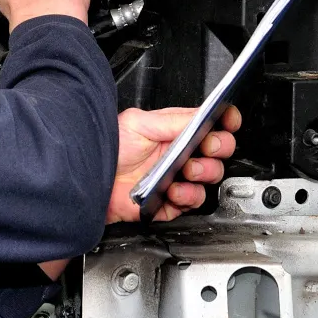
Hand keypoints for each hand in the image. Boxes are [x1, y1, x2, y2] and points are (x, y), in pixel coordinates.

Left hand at [106, 105, 241, 223]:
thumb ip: (172, 120)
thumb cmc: (107, 149)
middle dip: (219, 148)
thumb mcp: (138, 124)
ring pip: (209, 177)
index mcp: (174, 131)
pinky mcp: (170, 202)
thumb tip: (202, 115)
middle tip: (207, 148)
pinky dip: (188, 196)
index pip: (209, 125)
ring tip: (187, 170)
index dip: (224, 123)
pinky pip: (193, 202)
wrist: (88, 181)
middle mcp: (178, 154)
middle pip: (217, 151)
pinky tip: (175, 190)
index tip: (229, 122)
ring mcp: (176, 178)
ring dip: (204, 172)